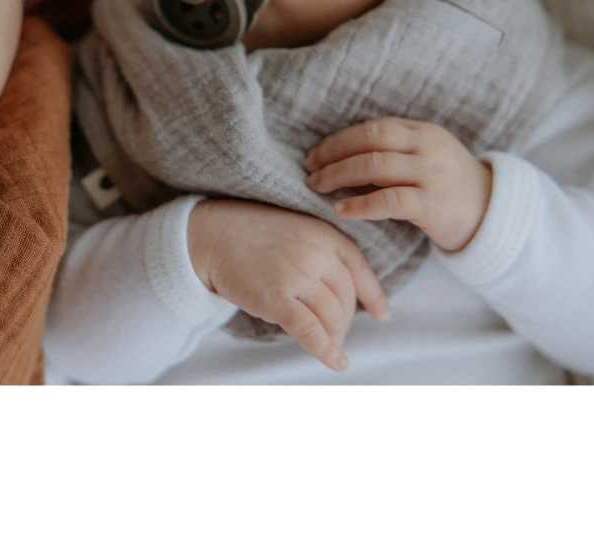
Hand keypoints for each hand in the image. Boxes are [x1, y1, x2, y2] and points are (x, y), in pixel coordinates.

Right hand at [188, 199, 390, 371]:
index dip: (374, 296)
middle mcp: (316, 255)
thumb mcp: (295, 230)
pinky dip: (326, 351)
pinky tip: (337, 363)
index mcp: (324, 235)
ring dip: (334, 336)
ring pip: (331, 318)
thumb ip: (321, 253)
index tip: (382, 314)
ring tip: (329, 342)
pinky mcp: (277, 299)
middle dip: (345, 320)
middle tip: (336, 331)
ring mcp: (296, 277)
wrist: (212, 234)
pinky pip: (310, 331)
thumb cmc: (251, 233)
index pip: (360, 270)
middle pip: (345, 299)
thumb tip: (349, 293)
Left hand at [304, 118, 493, 252]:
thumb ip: (392, 151)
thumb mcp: (424, 157)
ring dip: (339, 175)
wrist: (493, 214)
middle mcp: (426, 147)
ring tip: (317, 187)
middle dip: (332, 155)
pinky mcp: (434, 203)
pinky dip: (361, 204)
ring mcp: (432, 173)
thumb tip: (339, 155)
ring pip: (375, 166)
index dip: (338, 141)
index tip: (314, 155)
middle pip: (369, 141)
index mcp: (421, 131)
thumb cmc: (446, 186)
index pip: (371, 128)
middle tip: (309, 171)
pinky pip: (390, 200)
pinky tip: (341, 210)